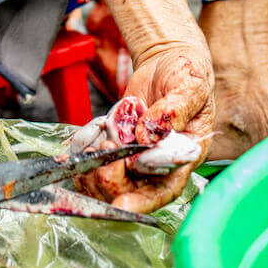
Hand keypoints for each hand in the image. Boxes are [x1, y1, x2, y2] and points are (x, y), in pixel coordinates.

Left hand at [76, 41, 214, 212]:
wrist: (166, 61)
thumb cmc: (186, 75)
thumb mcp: (188, 88)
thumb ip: (173, 112)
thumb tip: (148, 134)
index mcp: (182, 155)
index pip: (164, 189)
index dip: (143, 202)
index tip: (121, 206)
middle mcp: (157, 160)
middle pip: (132, 189)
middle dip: (113, 179)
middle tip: (104, 155)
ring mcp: (133, 151)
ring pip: (109, 178)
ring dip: (95, 169)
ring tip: (95, 146)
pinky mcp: (116, 138)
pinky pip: (96, 156)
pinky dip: (84, 153)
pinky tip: (79, 145)